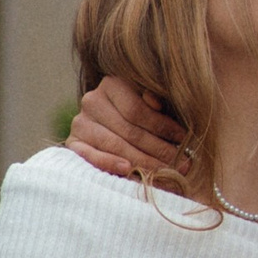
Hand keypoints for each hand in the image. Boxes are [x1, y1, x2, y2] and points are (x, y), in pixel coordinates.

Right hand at [67, 73, 184, 182]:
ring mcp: (80, 123)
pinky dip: (110, 163)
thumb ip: (158, 104)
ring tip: (166, 173)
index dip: (163, 126)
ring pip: (115, 144)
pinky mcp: (73, 144)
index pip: (138, 110)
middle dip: (159, 149)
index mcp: (112, 84)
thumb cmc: (143, 121)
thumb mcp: (154, 107)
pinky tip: (128, 169)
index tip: (184, 140)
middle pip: (129, 130)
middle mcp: (92, 101)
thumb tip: (155, 102)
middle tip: (183, 164)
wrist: (111, 132)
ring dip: (143, 161)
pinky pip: (91, 156)